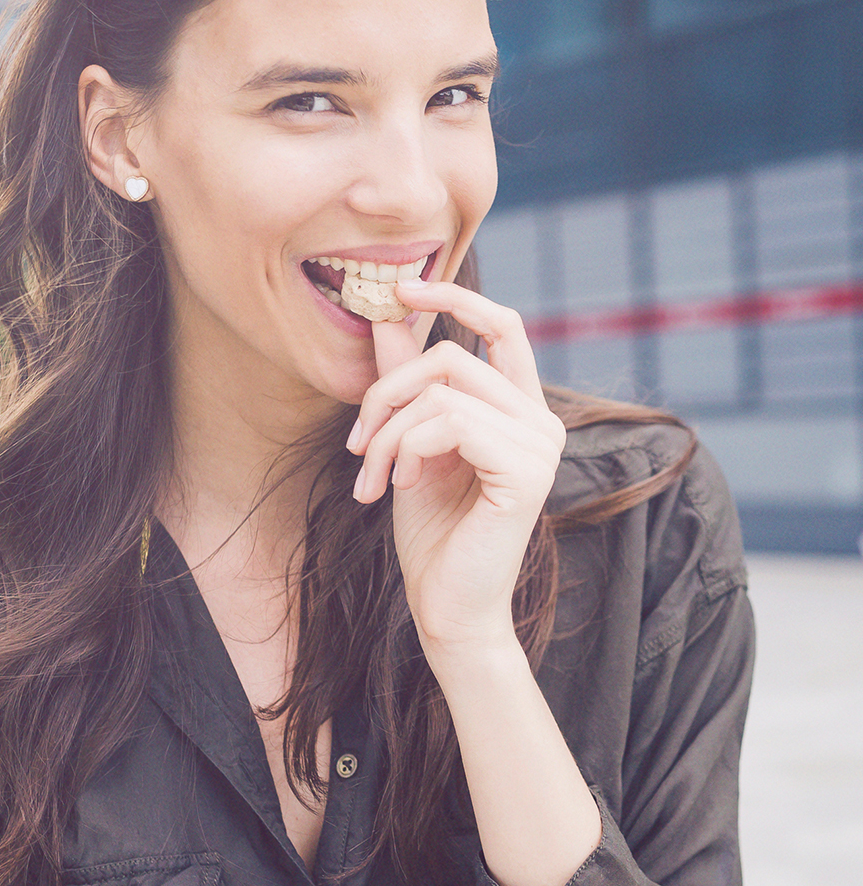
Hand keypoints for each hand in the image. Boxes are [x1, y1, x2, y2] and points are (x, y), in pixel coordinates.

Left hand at [347, 279, 565, 657]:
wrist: (446, 606)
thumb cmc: (430, 529)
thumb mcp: (406, 441)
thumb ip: (404, 379)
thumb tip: (384, 315)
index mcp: (519, 407)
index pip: (503, 324)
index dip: (453, 297)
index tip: (399, 288)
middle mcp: (541, 419)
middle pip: (450, 357)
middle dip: (385, 392)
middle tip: (354, 442)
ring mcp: (540, 444)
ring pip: (441, 391)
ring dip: (386, 432)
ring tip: (370, 475)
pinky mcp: (526, 471)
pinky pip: (448, 422)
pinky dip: (406, 448)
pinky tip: (398, 486)